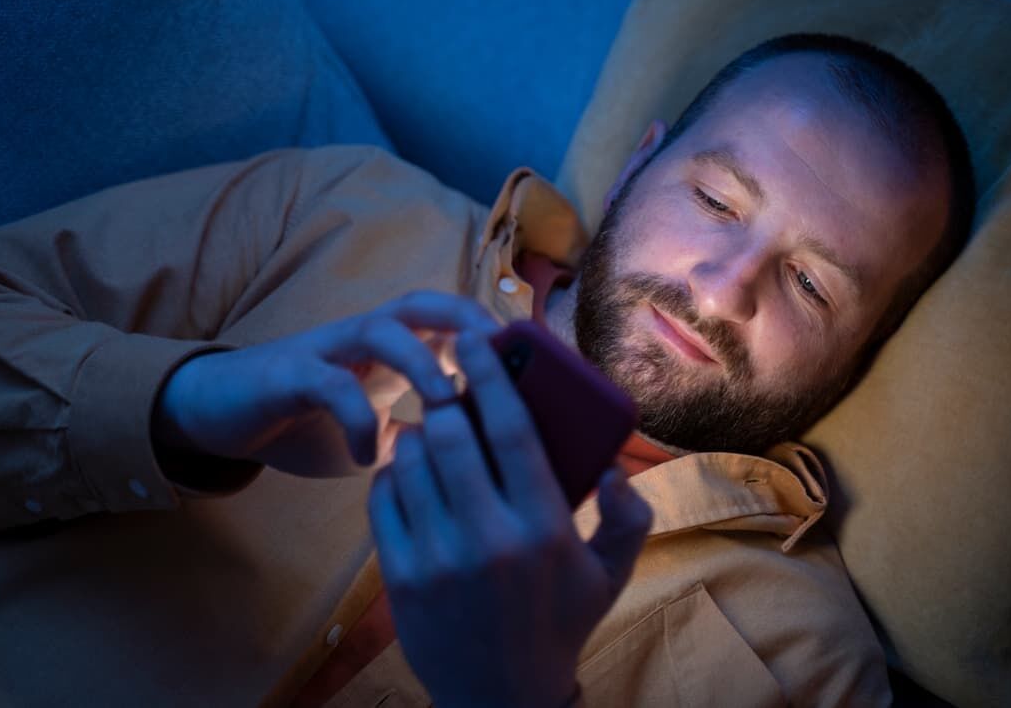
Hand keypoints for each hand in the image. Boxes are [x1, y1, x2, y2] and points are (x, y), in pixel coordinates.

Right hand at [152, 291, 498, 475]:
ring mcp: (326, 350)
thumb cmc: (306, 424)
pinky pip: (329, 385)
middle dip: (464, 319)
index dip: (491, 329)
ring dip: (421, 362)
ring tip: (446, 403)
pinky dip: (358, 419)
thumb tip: (477, 460)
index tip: (534, 358)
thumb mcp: (376, 433)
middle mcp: (362, 338)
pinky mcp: (289, 373)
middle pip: (421, 303)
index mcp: (390, 349)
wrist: (220, 420)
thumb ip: (418, 438)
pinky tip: (372, 456)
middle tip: (500, 356)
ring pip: (381, 330)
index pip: (448, 320)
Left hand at [367, 330, 652, 707]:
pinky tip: (411, 475)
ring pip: (411, 459)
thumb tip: (615, 467)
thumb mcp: (609, 575)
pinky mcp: (398, 575)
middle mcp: (488, 538)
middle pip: (452, 434)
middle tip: (448, 384)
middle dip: (446, 396)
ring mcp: (436, 558)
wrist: (499, 699)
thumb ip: (628, 519)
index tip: (477, 338)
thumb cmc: (559, 624)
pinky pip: (382, 497)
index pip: (513, 432)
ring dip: (417, 432)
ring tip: (432, 433)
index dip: (492, 376)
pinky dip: (392, 473)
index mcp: (543, 529)